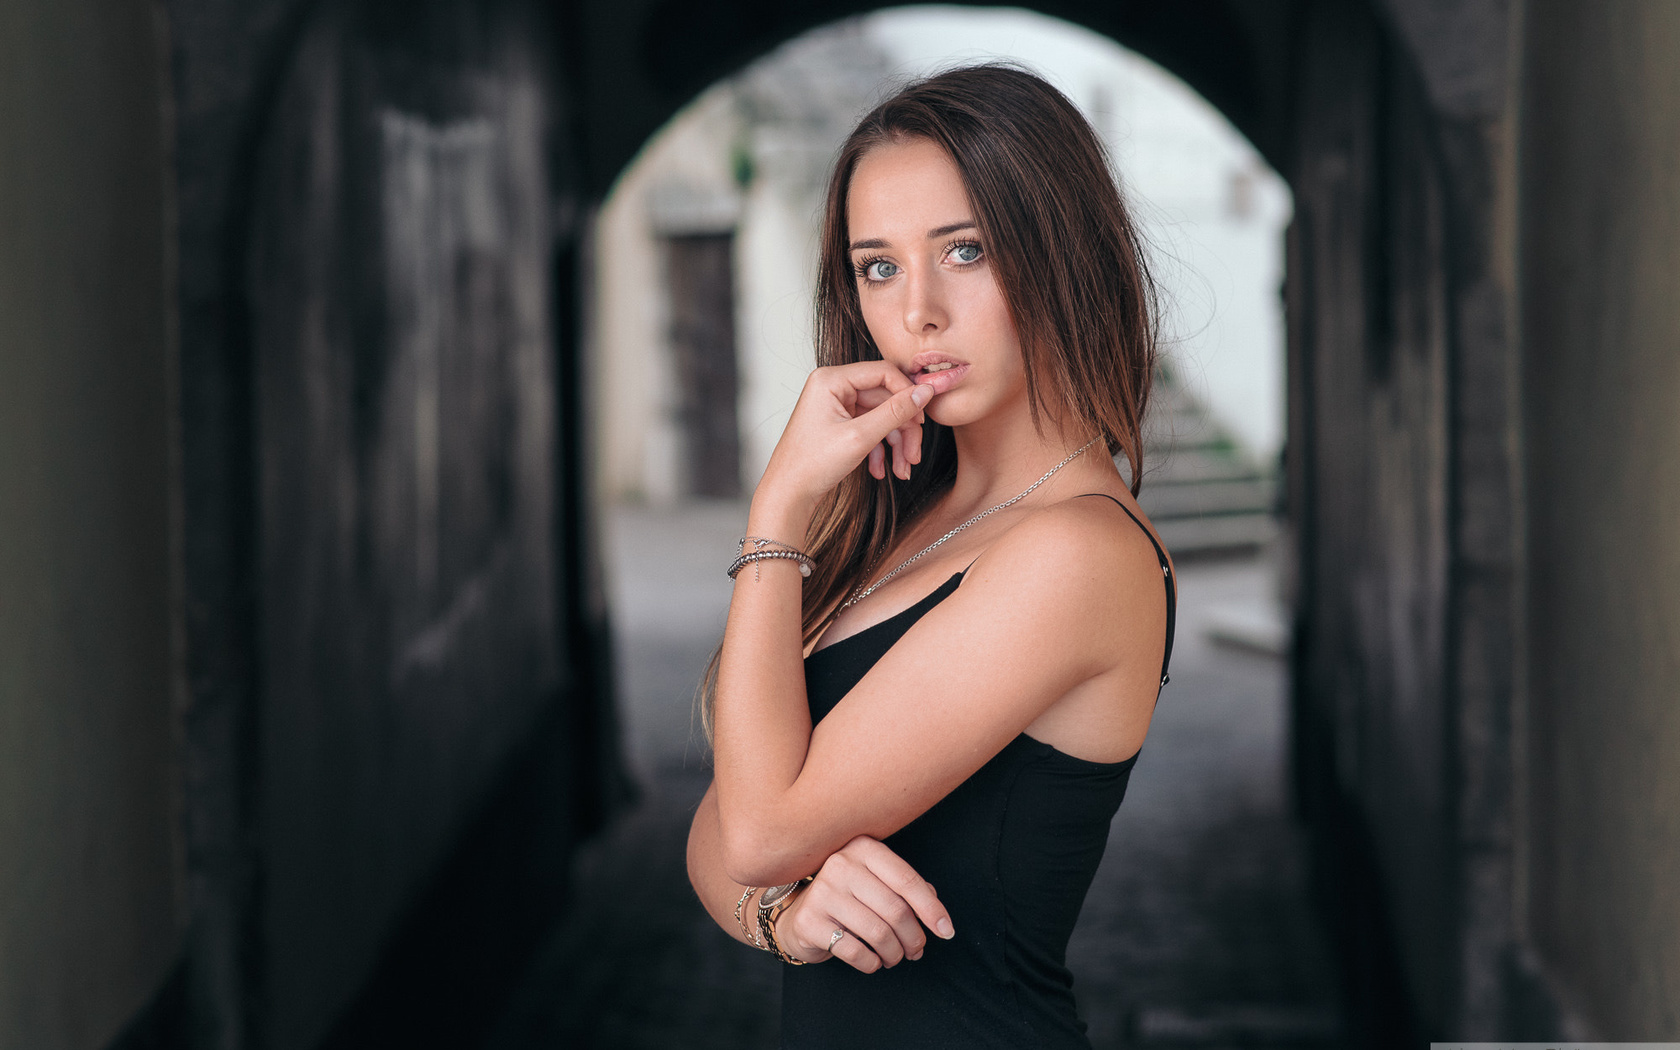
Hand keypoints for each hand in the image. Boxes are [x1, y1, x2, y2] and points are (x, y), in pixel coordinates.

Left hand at [757, 363, 932, 509]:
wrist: (789, 495)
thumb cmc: (812, 465)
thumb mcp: (860, 437)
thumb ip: (895, 412)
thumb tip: (925, 392)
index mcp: (831, 379)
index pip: (883, 372)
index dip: (907, 394)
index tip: (923, 418)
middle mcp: (832, 387)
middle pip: (885, 398)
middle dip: (903, 430)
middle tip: (914, 456)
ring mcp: (836, 405)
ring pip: (880, 416)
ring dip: (895, 443)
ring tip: (902, 469)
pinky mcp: (839, 423)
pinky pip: (869, 428)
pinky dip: (879, 448)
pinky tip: (880, 471)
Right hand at [773, 836, 954, 971]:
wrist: (800, 914)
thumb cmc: (849, 898)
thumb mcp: (878, 883)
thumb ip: (907, 890)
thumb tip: (937, 915)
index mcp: (863, 848)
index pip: (907, 880)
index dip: (932, 909)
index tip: (947, 932)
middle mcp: (841, 864)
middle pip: (895, 910)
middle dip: (913, 938)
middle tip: (916, 951)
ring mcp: (822, 892)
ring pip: (878, 933)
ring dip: (894, 953)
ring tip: (895, 958)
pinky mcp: (809, 921)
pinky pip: (855, 951)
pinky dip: (872, 963)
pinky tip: (873, 961)